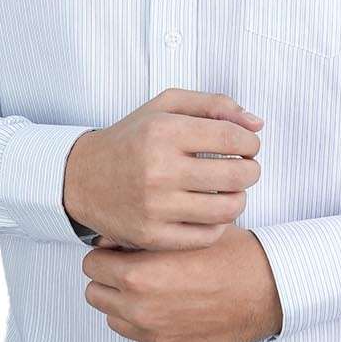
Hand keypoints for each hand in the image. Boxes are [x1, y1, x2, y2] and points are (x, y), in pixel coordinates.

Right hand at [62, 89, 263, 250]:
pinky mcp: (152, 236)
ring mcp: (155, 207)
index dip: (250, 142)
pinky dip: (218, 223)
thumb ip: (213, 105)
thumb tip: (257, 123)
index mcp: (163, 132)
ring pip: (227, 209)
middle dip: (251, 170)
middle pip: (236, 175)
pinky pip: (207, 235)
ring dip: (240, 198)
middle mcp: (159, 170)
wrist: (83, 178)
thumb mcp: (166, 107)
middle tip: (245, 168)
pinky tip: (211, 210)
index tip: (248, 145)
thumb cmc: (131, 139)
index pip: (231, 137)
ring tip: (231, 190)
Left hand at [81, 225, 282, 341]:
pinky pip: (140, 340)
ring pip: (114, 319)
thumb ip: (142, 237)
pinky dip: (148, 326)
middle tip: (134, 267)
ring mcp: (154, 336)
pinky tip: (172, 308)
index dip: (107, 253)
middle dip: (110, 279)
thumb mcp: (184, 233)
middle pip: (95, 293)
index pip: (91, 264)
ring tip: (155, 288)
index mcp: (138, 276)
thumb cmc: (232, 256)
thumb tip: (112, 239)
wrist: (270, 290)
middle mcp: (140, 310)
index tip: (121, 250)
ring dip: (126, 303)